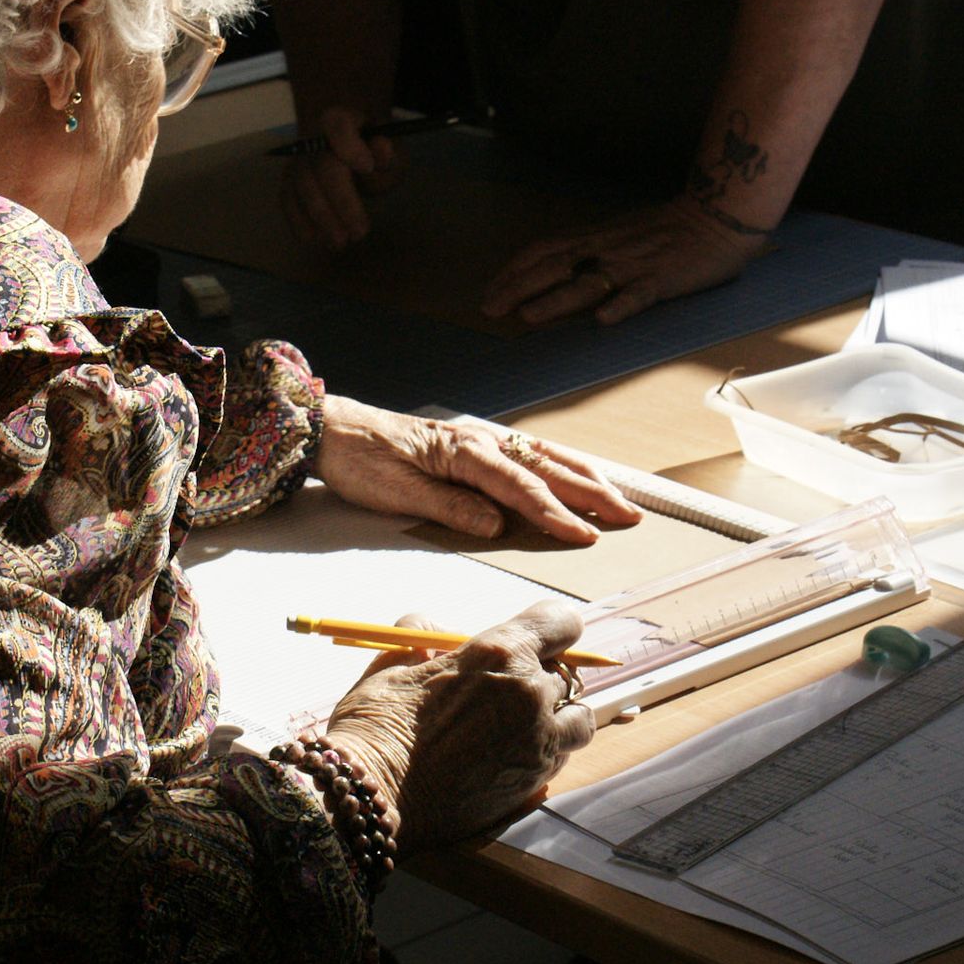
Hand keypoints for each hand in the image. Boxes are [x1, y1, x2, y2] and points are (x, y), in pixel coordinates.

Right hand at [280, 106, 402, 246]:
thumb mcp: (390, 149)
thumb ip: (388, 154)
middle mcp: (313, 137)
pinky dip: (298, 221)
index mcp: (341, 119)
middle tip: (360, 232)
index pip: (338, 124)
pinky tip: (315, 239)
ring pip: (302, 186)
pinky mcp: (289, 180)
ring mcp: (298, 159)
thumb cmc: (371, 150)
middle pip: (322, 166)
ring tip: (341, 242)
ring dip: (321, 217)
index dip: (348, 145)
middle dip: (341, 201)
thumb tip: (382, 150)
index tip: (366, 167)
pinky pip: (287, 200)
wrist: (346, 146)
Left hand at [314, 395, 641, 543]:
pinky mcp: (475, 445)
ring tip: (618, 497)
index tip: (587, 534)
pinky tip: (575, 474)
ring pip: (544, 457)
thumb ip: (450, 508)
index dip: (557, 514)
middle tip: (628, 516)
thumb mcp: (397, 492)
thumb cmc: (362, 460)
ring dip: (584, 477)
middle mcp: (480, 441)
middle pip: (546, 469)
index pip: (521, 489)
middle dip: (591, 493)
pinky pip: (528, 454)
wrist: (335, 429)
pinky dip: (559, 464)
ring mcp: (480, 440)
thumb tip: (495, 525)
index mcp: (463, 453)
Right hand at [324, 602, 594, 853]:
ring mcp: (538, 740)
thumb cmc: (377, 726)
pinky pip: (561, 756)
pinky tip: (509, 755)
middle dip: (541, 674)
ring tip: (520, 725)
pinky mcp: (534, 780)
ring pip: (577, 718)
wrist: (375, 795)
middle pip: (566, 671)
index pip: (560, 623)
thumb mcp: (392, 663)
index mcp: (498, 654)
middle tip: (506, 688)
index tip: (537, 638)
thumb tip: (431, 629)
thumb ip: (421, 635)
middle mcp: (529, 693)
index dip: (551, 628)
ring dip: (557, 716)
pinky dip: (546, 751)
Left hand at [480, 196, 769, 327]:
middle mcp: (607, 249)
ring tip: (528, 316)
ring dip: (556, 300)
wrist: (718, 214)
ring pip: (589, 282)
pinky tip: (603, 320)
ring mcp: (635, 265)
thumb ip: (590, 252)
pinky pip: (640, 293)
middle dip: (519, 287)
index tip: (490, 290)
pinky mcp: (664, 279)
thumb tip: (557, 274)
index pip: (544, 251)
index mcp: (596, 238)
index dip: (514, 271)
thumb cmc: (667, 229)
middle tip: (491, 309)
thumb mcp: (619, 234)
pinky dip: (621, 305)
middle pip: (555, 266)